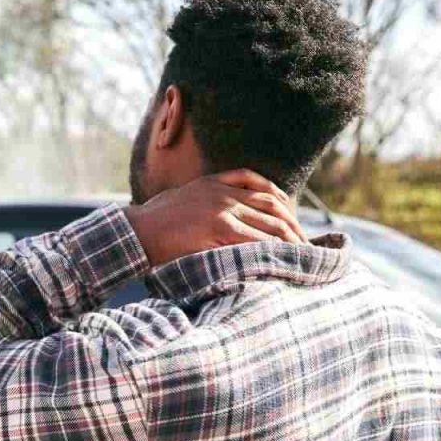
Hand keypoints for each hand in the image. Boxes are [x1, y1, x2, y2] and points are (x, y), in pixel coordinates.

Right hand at [124, 169, 306, 266]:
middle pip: (272, 204)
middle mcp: (222, 192)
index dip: (281, 202)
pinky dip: (273, 249)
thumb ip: (203, 201)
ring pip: (269, 222)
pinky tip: (282, 258)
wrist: (135, 231)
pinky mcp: (219, 228)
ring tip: (301, 254)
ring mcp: (222, 209)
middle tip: (305, 242)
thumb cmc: (152, 223)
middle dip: (292, 224)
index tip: (290, 218)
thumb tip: (219, 218)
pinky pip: (256, 239)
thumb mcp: (180, 200)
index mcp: (213, 182)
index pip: (260, 185)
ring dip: (289, 240)